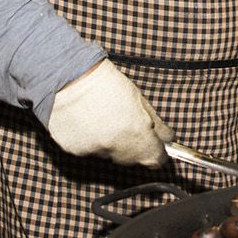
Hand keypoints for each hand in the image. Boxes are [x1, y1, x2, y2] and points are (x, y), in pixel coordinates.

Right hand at [45, 60, 172, 166]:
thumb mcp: (139, 99)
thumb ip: (156, 123)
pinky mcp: (75, 151)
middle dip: (134, 146)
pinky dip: (90, 139)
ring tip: (103, 118)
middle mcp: (117, 148)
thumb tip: (168, 138)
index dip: (158, 152)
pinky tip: (87, 121)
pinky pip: (89, 149)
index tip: (156, 145)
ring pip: (109, 153)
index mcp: (138, 135)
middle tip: (126, 123)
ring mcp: (95, 151)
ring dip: (111, 142)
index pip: (156, 159)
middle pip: (133, 159)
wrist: (69, 77)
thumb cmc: (106, 83)